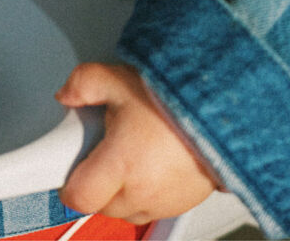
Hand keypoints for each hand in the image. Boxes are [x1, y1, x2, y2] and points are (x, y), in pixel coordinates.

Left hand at [56, 63, 217, 223]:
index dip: (67, 185)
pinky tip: (149, 162)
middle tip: (100, 150)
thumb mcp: (119, 79)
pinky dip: (145, 192)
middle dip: (94, 182)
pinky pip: (153, 208)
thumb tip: (66, 94)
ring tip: (127, 153)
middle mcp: (143, 190)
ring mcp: (165, 202)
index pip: (79, 197)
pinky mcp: (184, 204)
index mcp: (122, 163)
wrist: (225, 110)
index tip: (64, 171)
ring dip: (120, 190)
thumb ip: (83, 83)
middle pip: (101, 205)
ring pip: (127, 210)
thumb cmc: (177, 99)